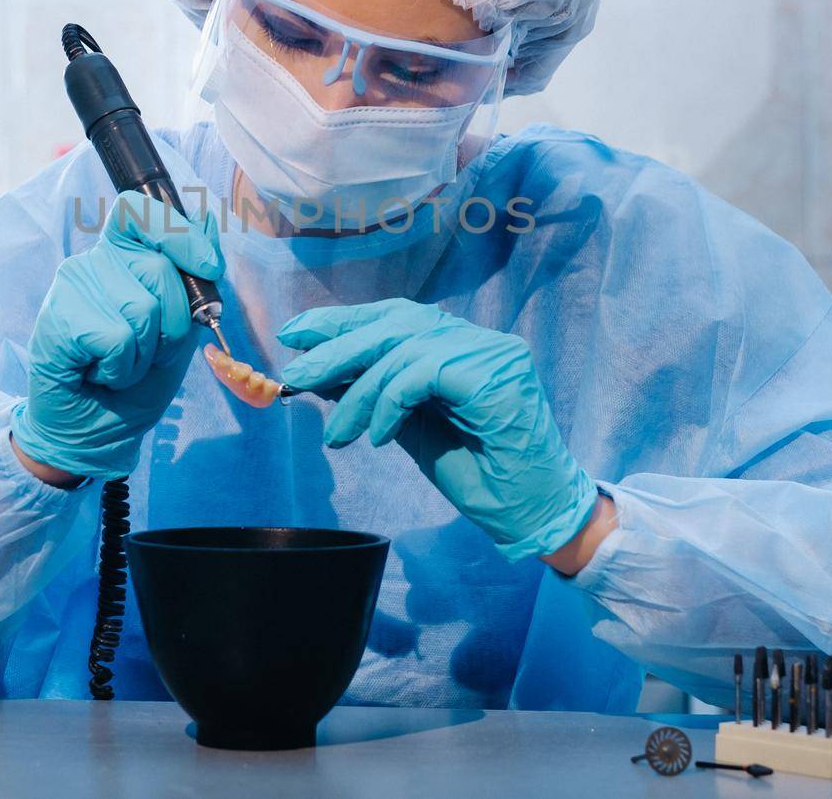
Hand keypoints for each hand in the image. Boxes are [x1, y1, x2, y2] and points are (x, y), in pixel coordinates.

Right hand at [13, 190, 222, 480]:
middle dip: (172, 325)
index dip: (180, 234)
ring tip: (119, 365)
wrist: (96, 431)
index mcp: (124, 255)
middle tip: (146, 352)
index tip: (209, 270)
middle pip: (159, 269)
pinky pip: (116, 339)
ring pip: (141, 309)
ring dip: (144, 354)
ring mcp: (71, 286)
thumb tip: (205, 218)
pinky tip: (98, 374)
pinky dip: (119, 369)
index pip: (143, 211)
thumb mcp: (179, 329)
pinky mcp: (57, 319)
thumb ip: (192, 277)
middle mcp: (95, 261)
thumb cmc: (136, 379)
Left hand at [278, 299, 599, 562]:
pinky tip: (380, 438)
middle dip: (338, 346)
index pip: (395, 317)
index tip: (296, 333)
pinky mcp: (496, 375)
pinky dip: (390, 403)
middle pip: (395, 323)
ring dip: (359, 390)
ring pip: (404, 347)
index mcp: (460, 345)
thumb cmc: (479, 474)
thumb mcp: (411, 428)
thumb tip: (321, 372)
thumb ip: (375, 395)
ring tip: (337, 434)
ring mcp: (492, 353)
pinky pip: (423, 373)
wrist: (535, 514)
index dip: (343, 320)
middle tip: (296, 375)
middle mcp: (479, 339)